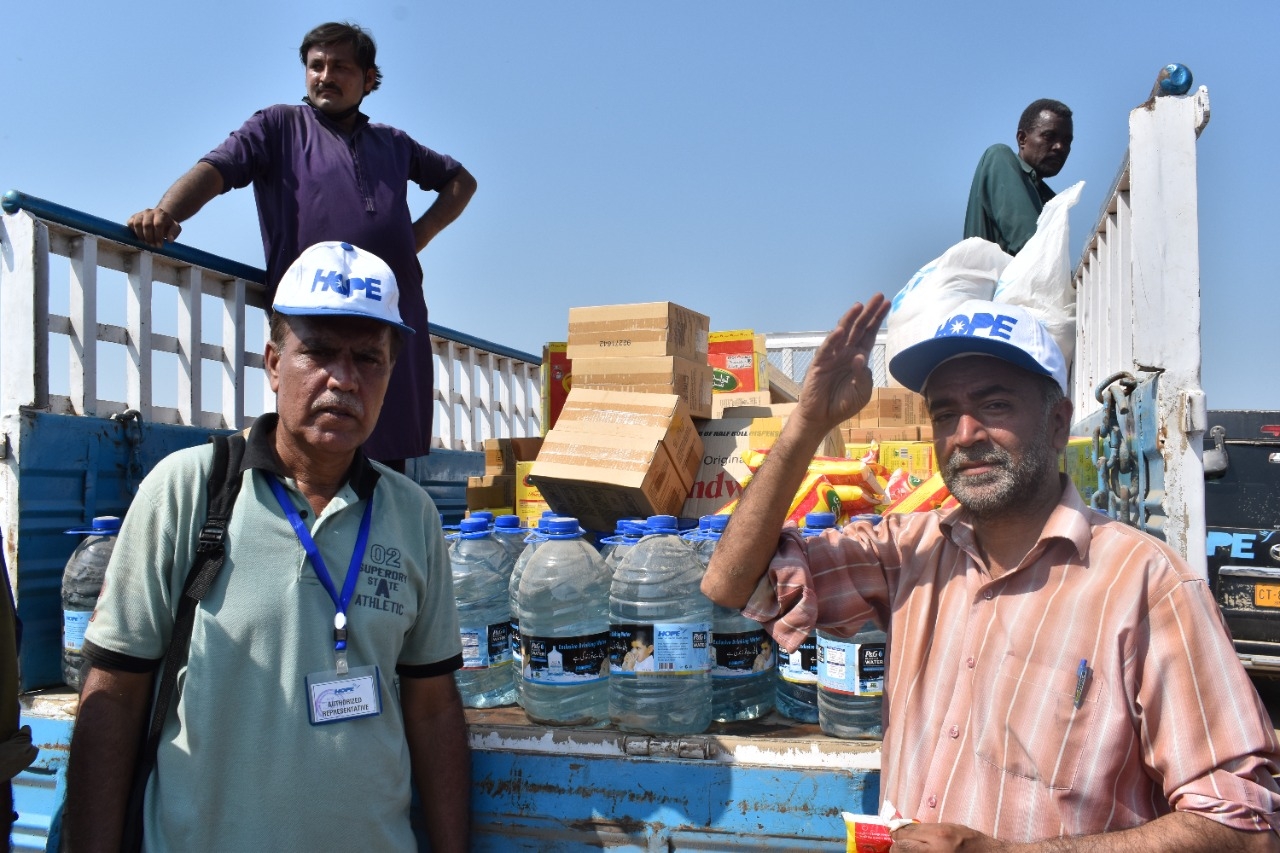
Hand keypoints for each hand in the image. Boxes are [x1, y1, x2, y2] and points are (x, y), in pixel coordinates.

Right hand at [126, 207, 180, 246]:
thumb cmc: (167, 225)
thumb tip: (170, 240)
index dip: (158, 236)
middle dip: (149, 238)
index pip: (158, 225)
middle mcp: (149, 211)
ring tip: (146, 243)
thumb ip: (174, 232)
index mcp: (160, 213)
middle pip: (147, 225)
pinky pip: (130, 223)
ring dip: (141, 236)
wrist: (159, 219)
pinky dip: (134, 232)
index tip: (159, 246)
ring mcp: (140, 213)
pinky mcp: (133, 217)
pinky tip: (140, 238)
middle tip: (152, 246)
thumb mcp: (175, 228)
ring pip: (137, 224)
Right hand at [794, 293, 889, 432]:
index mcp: (859, 357)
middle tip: (879, 296)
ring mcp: (832, 356)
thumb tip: (860, 356)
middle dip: (869, 312)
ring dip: (851, 319)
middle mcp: (846, 352)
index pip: (870, 333)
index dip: (878, 319)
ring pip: (842, 333)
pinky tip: (840, 330)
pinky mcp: (819, 363)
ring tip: (860, 305)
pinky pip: (826, 349)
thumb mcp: (862, 391)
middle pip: (859, 327)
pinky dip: (832, 339)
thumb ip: (864, 375)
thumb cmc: (843, 404)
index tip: (887, 303)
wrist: (823, 417)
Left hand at [891, 822, 1011, 851]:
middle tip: (900, 845)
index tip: (896, 834)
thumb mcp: (949, 827)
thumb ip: (926, 829)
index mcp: (939, 835)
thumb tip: (904, 829)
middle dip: (897, 846)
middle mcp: (935, 850)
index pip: (905, 834)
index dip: (897, 833)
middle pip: (900, 849)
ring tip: (909, 850)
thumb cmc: (970, 840)